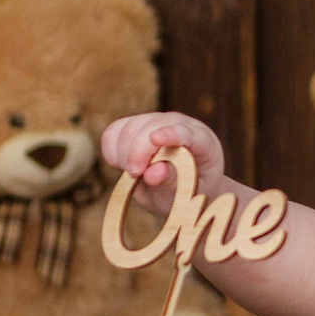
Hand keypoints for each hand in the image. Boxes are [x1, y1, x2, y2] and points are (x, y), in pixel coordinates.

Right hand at [101, 113, 227, 216]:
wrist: (179, 193)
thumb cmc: (188, 193)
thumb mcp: (185, 194)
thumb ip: (171, 182)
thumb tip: (153, 173)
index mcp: (203, 142)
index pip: (189, 133)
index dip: (172, 134)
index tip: (155, 139)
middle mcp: (180, 125)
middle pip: (151, 127)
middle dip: (138, 151)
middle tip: (134, 174)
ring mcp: (156, 122)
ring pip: (129, 128)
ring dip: (124, 154)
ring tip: (134, 176)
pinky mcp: (134, 126)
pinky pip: (113, 132)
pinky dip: (111, 150)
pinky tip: (121, 166)